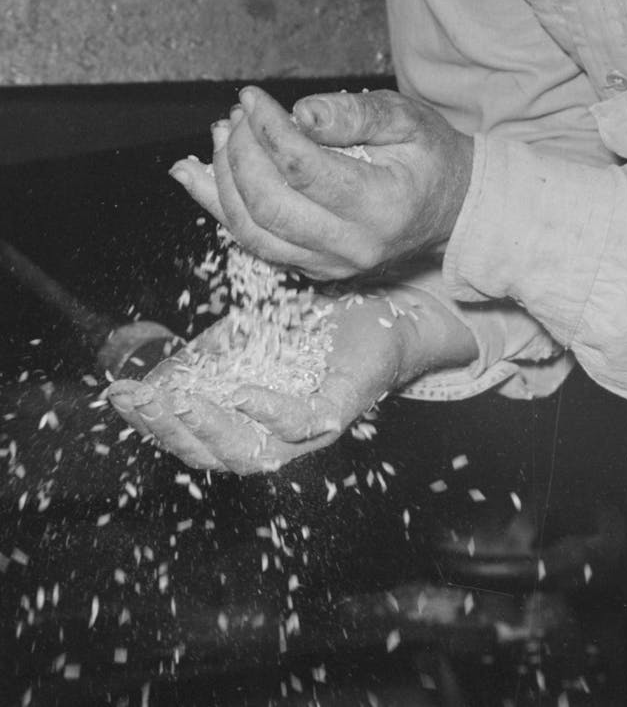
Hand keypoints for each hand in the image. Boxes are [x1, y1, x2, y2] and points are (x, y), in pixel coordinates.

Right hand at [105, 288, 476, 473]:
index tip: (117, 395)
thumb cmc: (306, 329)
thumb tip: (145, 382)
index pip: (190, 438)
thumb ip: (198, 362)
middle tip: (138, 400)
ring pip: (253, 451)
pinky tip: (242, 393)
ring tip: (181, 402)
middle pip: (213, 455)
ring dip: (213, 429)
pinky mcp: (338, 411)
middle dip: (169, 429)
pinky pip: (302, 423)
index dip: (151, 421)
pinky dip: (270, 411)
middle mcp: (273, 438)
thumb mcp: (238, 339)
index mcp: (244, 424)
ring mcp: (306, 431)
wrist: (372, 309)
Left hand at [168, 86, 473, 280]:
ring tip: (223, 138)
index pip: (303, 170)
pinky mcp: (315, 269)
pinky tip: (195, 175)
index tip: (251, 97)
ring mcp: (333, 265)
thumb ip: (354, 113)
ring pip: (253, 233)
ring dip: (223, 183)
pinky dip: (220, 209)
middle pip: (269, 206)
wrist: (452, 208)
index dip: (267, 129)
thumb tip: (299, 115)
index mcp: (381, 207)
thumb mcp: (406, 119)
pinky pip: (256, 245)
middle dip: (240, 155)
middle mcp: (354, 247)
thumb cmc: (429, 158)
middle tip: (237, 117)